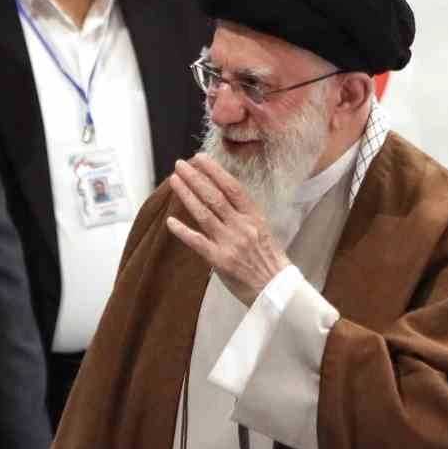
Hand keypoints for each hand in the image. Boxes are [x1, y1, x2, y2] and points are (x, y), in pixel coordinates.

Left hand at [165, 155, 290, 305]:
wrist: (277, 290)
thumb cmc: (268, 260)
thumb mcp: (262, 230)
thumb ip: (243, 215)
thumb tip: (221, 195)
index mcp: (255, 217)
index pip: (233, 188)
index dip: (215, 171)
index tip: (200, 158)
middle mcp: (243, 226)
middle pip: (215, 196)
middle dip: (196, 178)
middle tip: (180, 164)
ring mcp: (230, 243)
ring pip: (204, 214)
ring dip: (187, 195)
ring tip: (174, 181)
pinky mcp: (220, 260)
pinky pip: (197, 242)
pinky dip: (183, 231)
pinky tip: (170, 221)